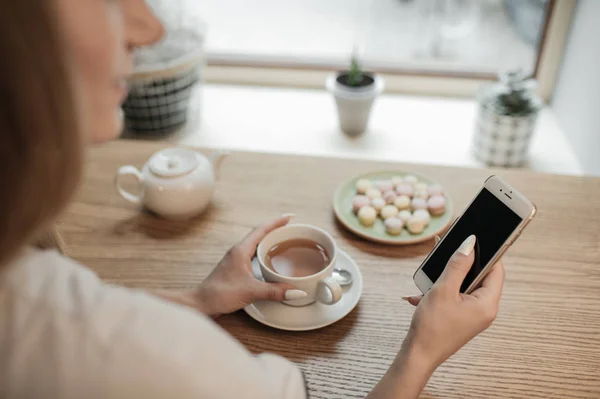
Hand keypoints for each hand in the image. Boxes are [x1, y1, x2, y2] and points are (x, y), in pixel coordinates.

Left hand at [192, 215, 302, 316]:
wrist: (200, 304)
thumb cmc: (219, 294)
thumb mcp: (251, 291)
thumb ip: (275, 291)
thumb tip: (297, 291)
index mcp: (241, 250)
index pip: (261, 230)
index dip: (277, 222)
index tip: (290, 217)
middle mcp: (238, 252)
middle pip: (260, 234)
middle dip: (276, 230)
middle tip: (292, 230)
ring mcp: (236, 260)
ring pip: (256, 245)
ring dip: (270, 241)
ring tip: (285, 242)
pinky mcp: (235, 269)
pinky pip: (253, 255)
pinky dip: (264, 254)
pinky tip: (270, 262)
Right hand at [401, 234, 504, 369]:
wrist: (418, 355)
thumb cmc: (432, 327)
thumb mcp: (443, 290)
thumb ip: (457, 265)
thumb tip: (469, 243)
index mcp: (487, 303)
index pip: (496, 269)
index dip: (486, 252)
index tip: (473, 238)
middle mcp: (484, 309)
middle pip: (478, 276)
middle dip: (460, 265)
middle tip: (446, 252)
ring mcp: (472, 314)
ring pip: (463, 285)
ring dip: (445, 279)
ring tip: (429, 279)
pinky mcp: (460, 317)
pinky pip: (453, 296)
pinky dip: (439, 292)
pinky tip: (422, 295)